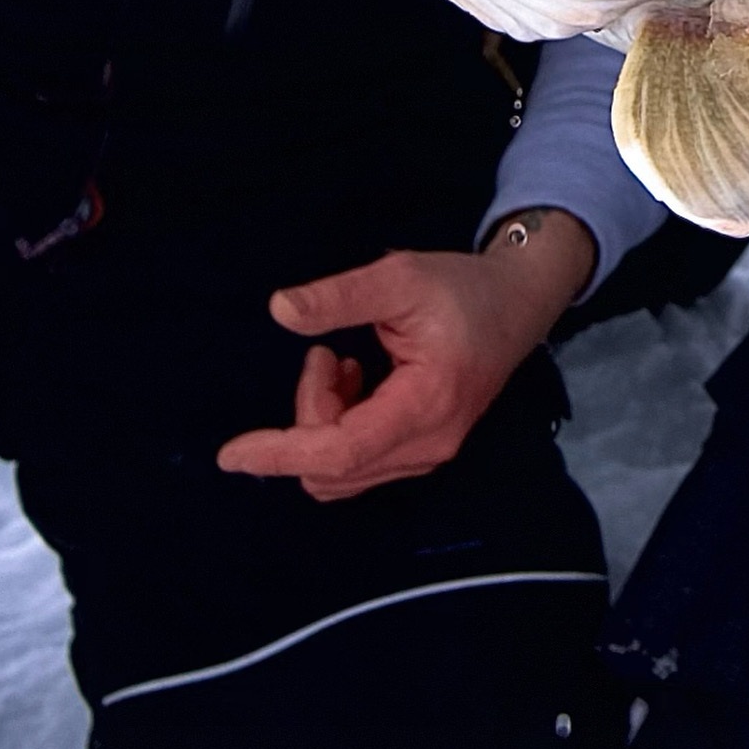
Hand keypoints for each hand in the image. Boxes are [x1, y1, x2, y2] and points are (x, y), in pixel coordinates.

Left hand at [215, 226, 593, 501]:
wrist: (518, 304)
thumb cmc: (462, 288)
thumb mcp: (400, 277)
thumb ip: (340, 296)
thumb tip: (279, 309)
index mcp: (426, 404)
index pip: (340, 452)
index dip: (281, 454)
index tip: (230, 453)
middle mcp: (429, 443)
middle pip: (333, 466)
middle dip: (307, 416)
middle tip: (325, 356)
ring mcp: (429, 453)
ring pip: (343, 470)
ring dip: (321, 423)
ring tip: (341, 365)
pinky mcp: (425, 450)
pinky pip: (360, 463)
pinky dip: (338, 430)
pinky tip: (356, 381)